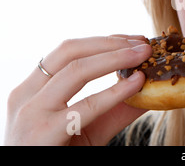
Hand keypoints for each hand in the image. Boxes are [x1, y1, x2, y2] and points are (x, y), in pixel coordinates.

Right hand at [5, 35, 150, 145]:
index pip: (69, 51)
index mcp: (33, 88)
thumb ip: (115, 109)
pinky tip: (137, 83)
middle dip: (111, 43)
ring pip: (76, 70)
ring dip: (115, 57)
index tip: (133, 40)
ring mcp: (32, 113)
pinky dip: (115, 91)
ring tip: (143, 55)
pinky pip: (86, 106)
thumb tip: (149, 90)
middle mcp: (27, 95)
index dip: (104, 41)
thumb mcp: (88, 128)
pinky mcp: (43, 134)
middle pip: (70, 51)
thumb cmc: (58, 153)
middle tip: (143, 43)